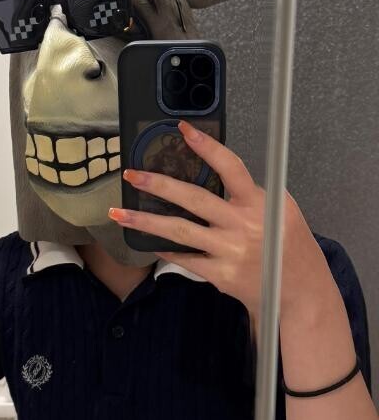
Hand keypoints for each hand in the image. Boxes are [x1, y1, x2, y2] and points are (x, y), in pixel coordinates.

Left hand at [108, 120, 334, 323]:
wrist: (300, 290)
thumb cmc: (288, 245)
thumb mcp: (279, 210)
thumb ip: (249, 193)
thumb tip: (212, 170)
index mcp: (260, 202)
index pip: (231, 167)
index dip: (207, 147)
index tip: (183, 129)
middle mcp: (243, 224)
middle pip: (193, 198)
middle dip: (158, 184)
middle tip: (131, 174)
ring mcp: (230, 250)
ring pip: (179, 231)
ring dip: (145, 221)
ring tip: (119, 213)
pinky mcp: (221, 274)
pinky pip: (185, 258)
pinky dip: (165, 249)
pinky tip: (147, 241)